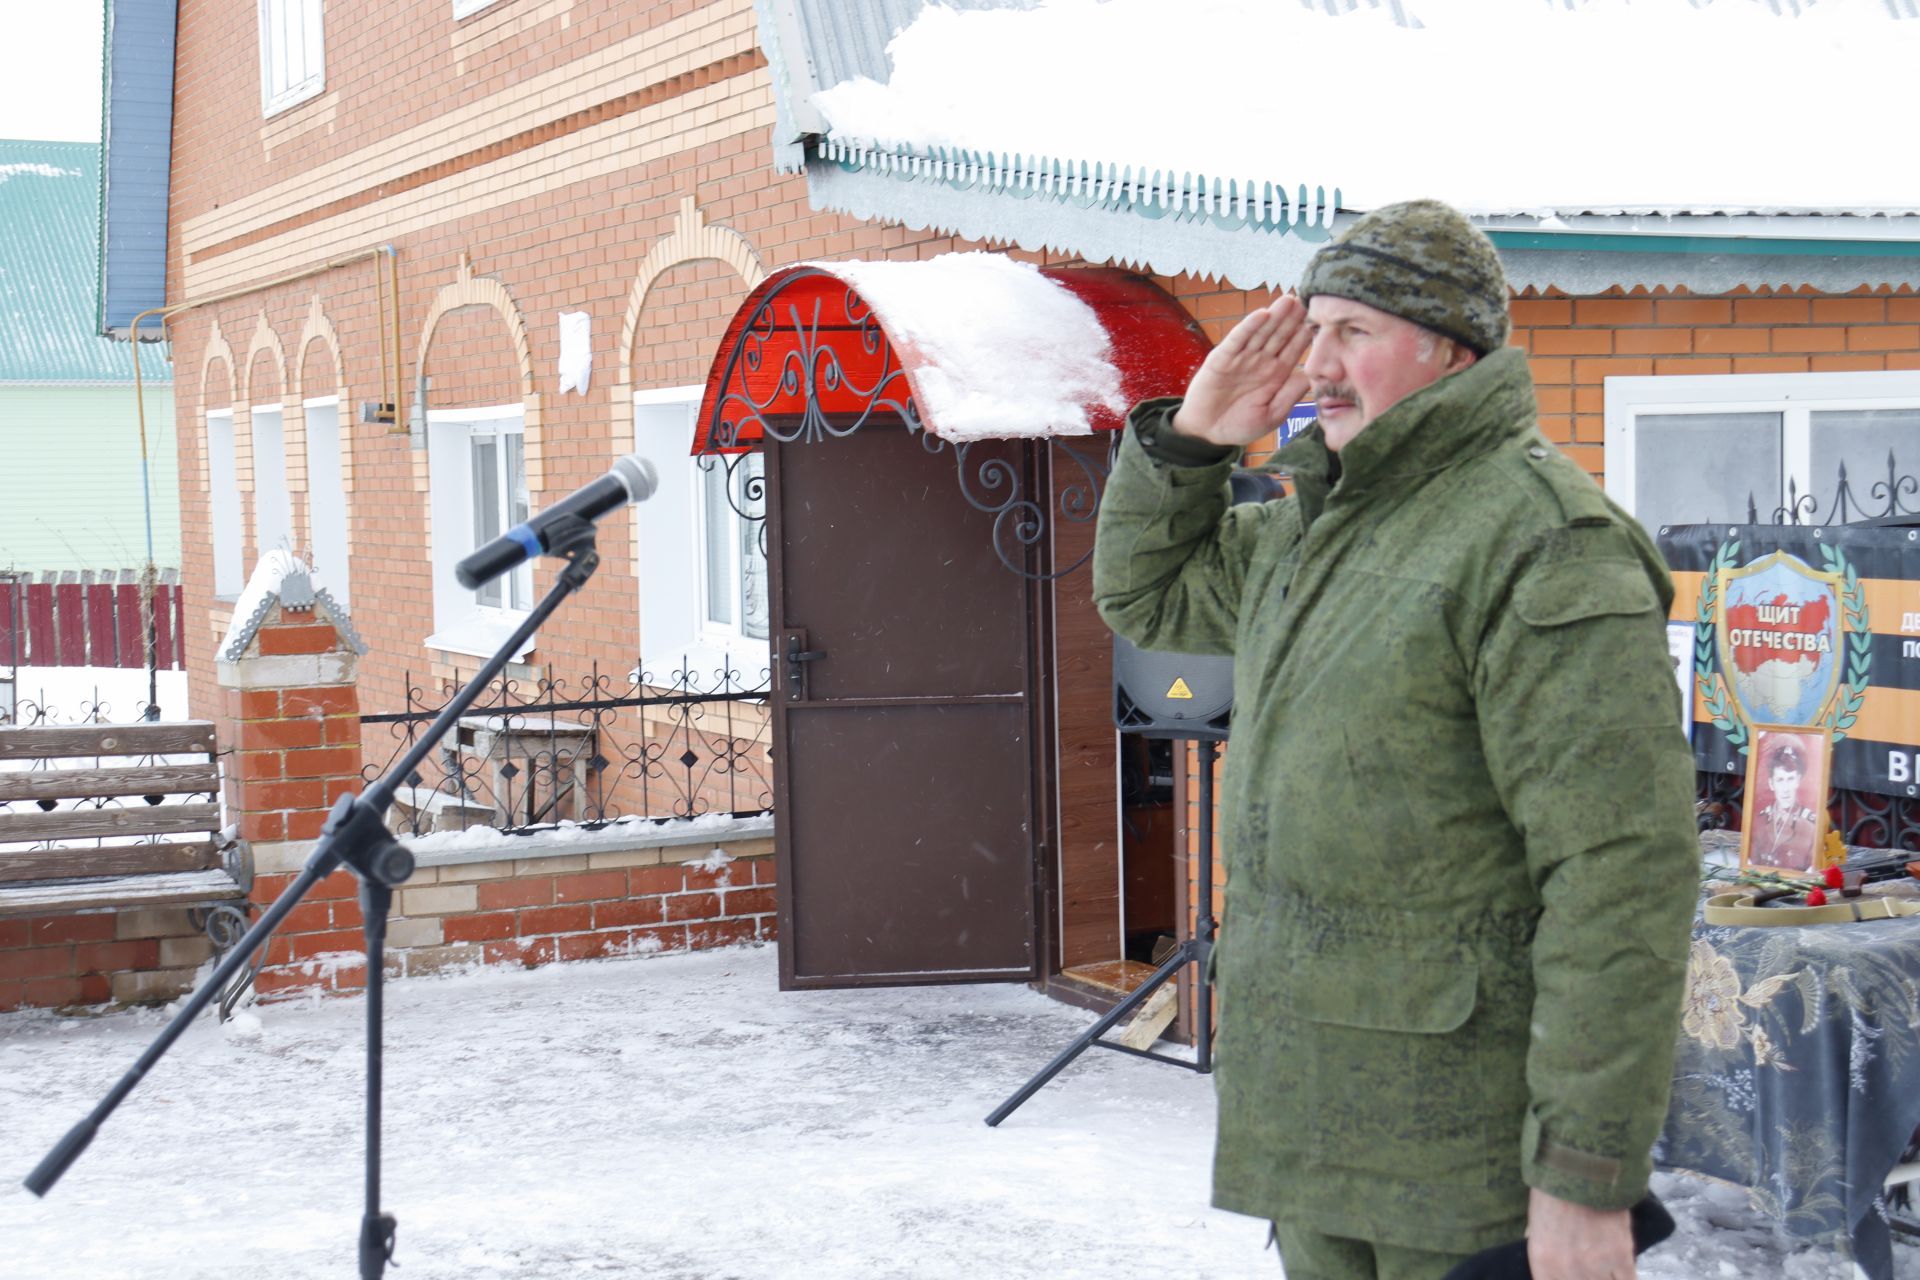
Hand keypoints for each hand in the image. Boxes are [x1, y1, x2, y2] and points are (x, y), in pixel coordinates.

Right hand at [1171, 295, 1312, 446]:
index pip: (1294, 349)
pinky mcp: (1222, 358)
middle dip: (1294, 318)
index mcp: (1276, 374)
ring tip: (1289, 300)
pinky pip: (1237, 339)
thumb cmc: (1240, 425)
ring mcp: (1241, 357)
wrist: (1207, 433)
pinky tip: (1262, 315)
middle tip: (1309, 299)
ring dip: (1275, 316)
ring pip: (1262, 332)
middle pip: (1280, 335)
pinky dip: (1249, 327)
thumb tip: (1310, 377)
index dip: (1306, 335)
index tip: (1323, 320)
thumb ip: (1289, 396)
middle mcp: (1260, 361)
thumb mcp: (1272, 415)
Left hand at [1526, 1188, 1634, 1279]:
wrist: (1577, 1166)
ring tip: (1600, 1265)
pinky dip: (1625, 1279)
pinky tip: (1621, 1274)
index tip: (1571, 1275)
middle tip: (1588, 1268)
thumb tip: (1556, 1269)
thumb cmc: (1551, 1191)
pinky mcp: (1621, 1255)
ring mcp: (1596, 1265)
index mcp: (1543, 1262)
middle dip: (1586, 1279)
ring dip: (1603, 1278)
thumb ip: (1548, 1255)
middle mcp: (1568, 1270)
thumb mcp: (1537, 1226)